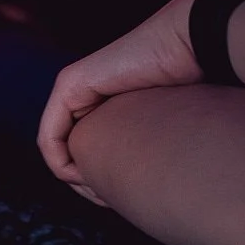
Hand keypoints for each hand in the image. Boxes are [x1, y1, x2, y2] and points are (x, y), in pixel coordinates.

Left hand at [38, 0, 198, 199]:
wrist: (193, 43)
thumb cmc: (192, 86)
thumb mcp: (158, 131)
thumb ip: (140, 150)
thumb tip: (138, 189)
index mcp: (105, 107)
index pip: (84, 153)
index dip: (94, 183)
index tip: (118, 200)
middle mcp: (85, 96)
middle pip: (69, 154)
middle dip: (85, 184)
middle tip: (110, 201)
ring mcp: (73, 89)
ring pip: (57, 150)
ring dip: (75, 178)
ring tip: (103, 191)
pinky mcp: (70, 84)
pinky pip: (50, 138)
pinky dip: (61, 164)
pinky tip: (85, 176)